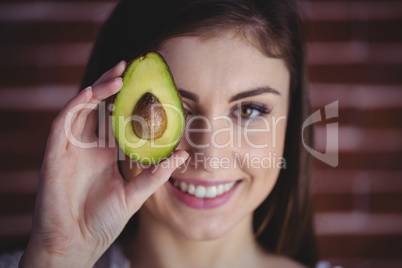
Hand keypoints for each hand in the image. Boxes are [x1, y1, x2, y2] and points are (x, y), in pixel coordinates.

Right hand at [19, 61, 188, 266]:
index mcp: (106, 152)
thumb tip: (182, 154)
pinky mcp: (55, 153)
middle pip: (99, 106)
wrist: (76, 242)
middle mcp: (89, 145)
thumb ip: (155, 174)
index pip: (116, 118)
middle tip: (129, 66)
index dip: (127, 99)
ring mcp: (71, 147)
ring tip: (117, 76)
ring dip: (96, 89)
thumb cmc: (103, 220)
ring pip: (81, 108)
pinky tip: (91, 94)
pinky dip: (75, 105)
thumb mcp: (135, 194)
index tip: (144, 83)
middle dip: (112, 85)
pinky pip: (63, 122)